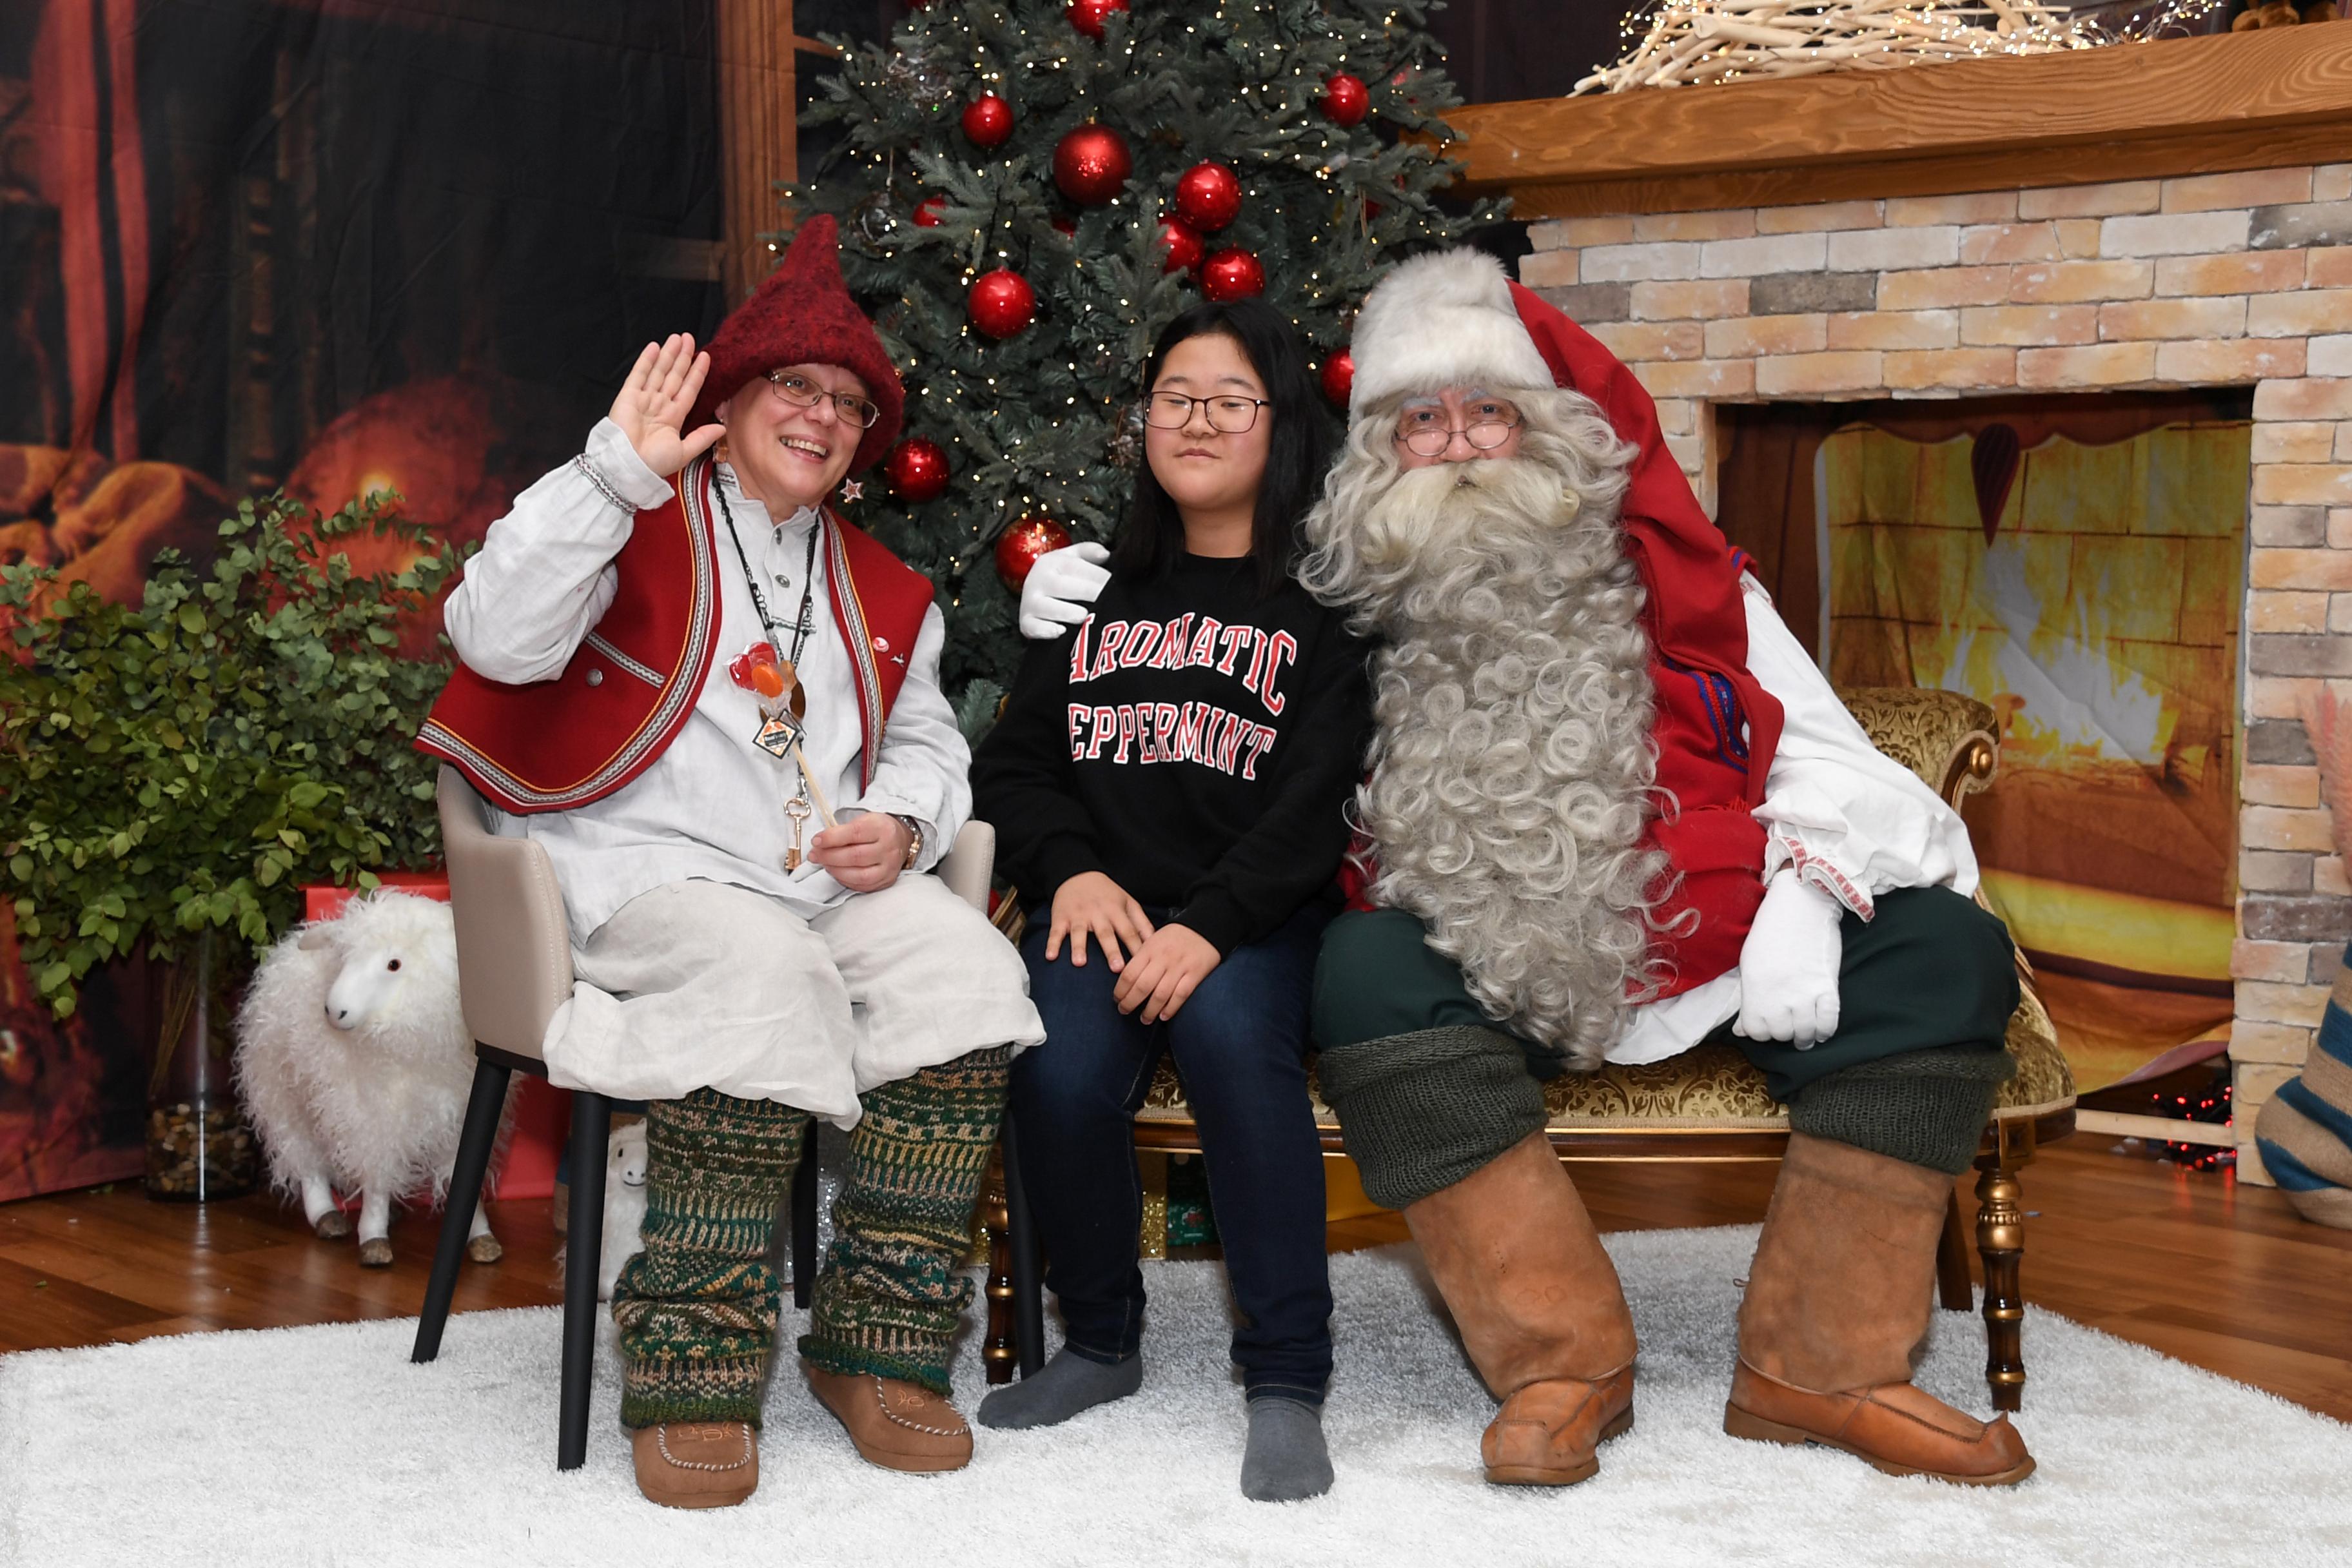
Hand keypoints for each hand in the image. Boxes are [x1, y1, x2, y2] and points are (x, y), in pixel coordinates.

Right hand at [610, 334, 724, 477]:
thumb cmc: (653, 463)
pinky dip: (646, 361)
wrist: (628, 466)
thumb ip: (702, 438)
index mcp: (673, 418)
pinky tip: (655, 347)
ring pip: (659, 372)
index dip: (697, 373)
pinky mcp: (628, 396)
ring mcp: (644, 399)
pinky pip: (639, 375)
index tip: (705, 357)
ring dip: (668, 354)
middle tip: (690, 339)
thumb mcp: (684, 451)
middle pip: (674, 376)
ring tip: (678, 338)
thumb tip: (722, 428)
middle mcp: (659, 406)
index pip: (689, 390)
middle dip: (683, 357)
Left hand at [809, 813, 913, 893]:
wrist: (900, 840)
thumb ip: (842, 831)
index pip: (854, 833)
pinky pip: (862, 885)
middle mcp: (889, 848)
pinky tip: (837, 872)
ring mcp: (889, 867)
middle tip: (814, 855)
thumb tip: (819, 844)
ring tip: (824, 864)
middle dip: (829, 856)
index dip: (832, 838)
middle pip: (855, 856)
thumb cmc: (876, 830)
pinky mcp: (887, 881)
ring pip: (859, 874)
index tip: (816, 841)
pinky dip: (845, 880)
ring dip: (835, 870)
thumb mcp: (863, 821)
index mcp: (882, 828)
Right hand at [1019, 542, 1110, 639]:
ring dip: (1068, 612)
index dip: (1100, 577)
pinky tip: (1061, 631)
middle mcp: (1037, 580)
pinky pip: (1034, 627)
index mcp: (1050, 562)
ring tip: (1085, 616)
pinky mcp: (1025, 623)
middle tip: (1110, 603)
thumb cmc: (1060, 578)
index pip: (1077, 567)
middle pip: (1066, 587)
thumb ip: (1088, 552)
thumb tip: (1105, 554)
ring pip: (1049, 608)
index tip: (1118, 586)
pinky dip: (1045, 631)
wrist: (1033, 598)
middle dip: (1090, 595)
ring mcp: (1029, 603)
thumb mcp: (1071, 559)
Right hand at [1047, 871, 1152, 970]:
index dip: (1136, 947)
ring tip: (1079, 963)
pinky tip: (1051, 956)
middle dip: (1111, 951)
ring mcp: (1078, 916)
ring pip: (1079, 933)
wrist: (1077, 874)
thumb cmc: (1107, 894)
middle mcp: (1097, 914)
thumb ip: (1142, 923)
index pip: (1128, 931)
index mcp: (1116, 911)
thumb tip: (1155, 942)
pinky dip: (1052, 944)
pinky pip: (1056, 932)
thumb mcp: (1128, 902)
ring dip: (1079, 948)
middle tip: (1118, 969)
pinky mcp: (1061, 918)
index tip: (1143, 965)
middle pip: (1105, 934)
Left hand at [1113, 924, 1220, 1024]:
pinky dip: (1171, 1008)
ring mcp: (1179, 967)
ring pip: (1160, 995)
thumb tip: (1126, 979)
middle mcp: (1162, 959)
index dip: (1120, 990)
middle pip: (1142, 987)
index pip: (1129, 974)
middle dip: (1130, 1003)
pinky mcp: (1195, 974)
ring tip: (1145, 1019)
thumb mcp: (1153, 939)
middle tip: (1125, 1011)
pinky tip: (1164, 1016)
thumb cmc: (1175, 936)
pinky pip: (1181, 995)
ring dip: (1150, 1011)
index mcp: (1149, 949)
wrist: (1206, 926)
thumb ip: (1141, 957)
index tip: (1117, 999)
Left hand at [1732, 869, 1844, 1046]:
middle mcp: (1777, 995)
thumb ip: (1747, 998)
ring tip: (1804, 1036)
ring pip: (1804, 1033)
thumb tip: (1742, 1030)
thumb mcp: (1749, 963)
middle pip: (1781, 1034)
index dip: (1760, 1032)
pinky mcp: (1828, 987)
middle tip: (1786, 1026)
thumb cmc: (1770, 931)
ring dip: (1804, 1037)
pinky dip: (1824, 1031)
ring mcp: (1804, 993)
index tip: (1765, 1025)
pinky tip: (1820, 1031)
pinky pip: (1828, 1022)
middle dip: (1782, 1034)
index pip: (1755, 1031)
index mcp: (1754, 989)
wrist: (1801, 905)